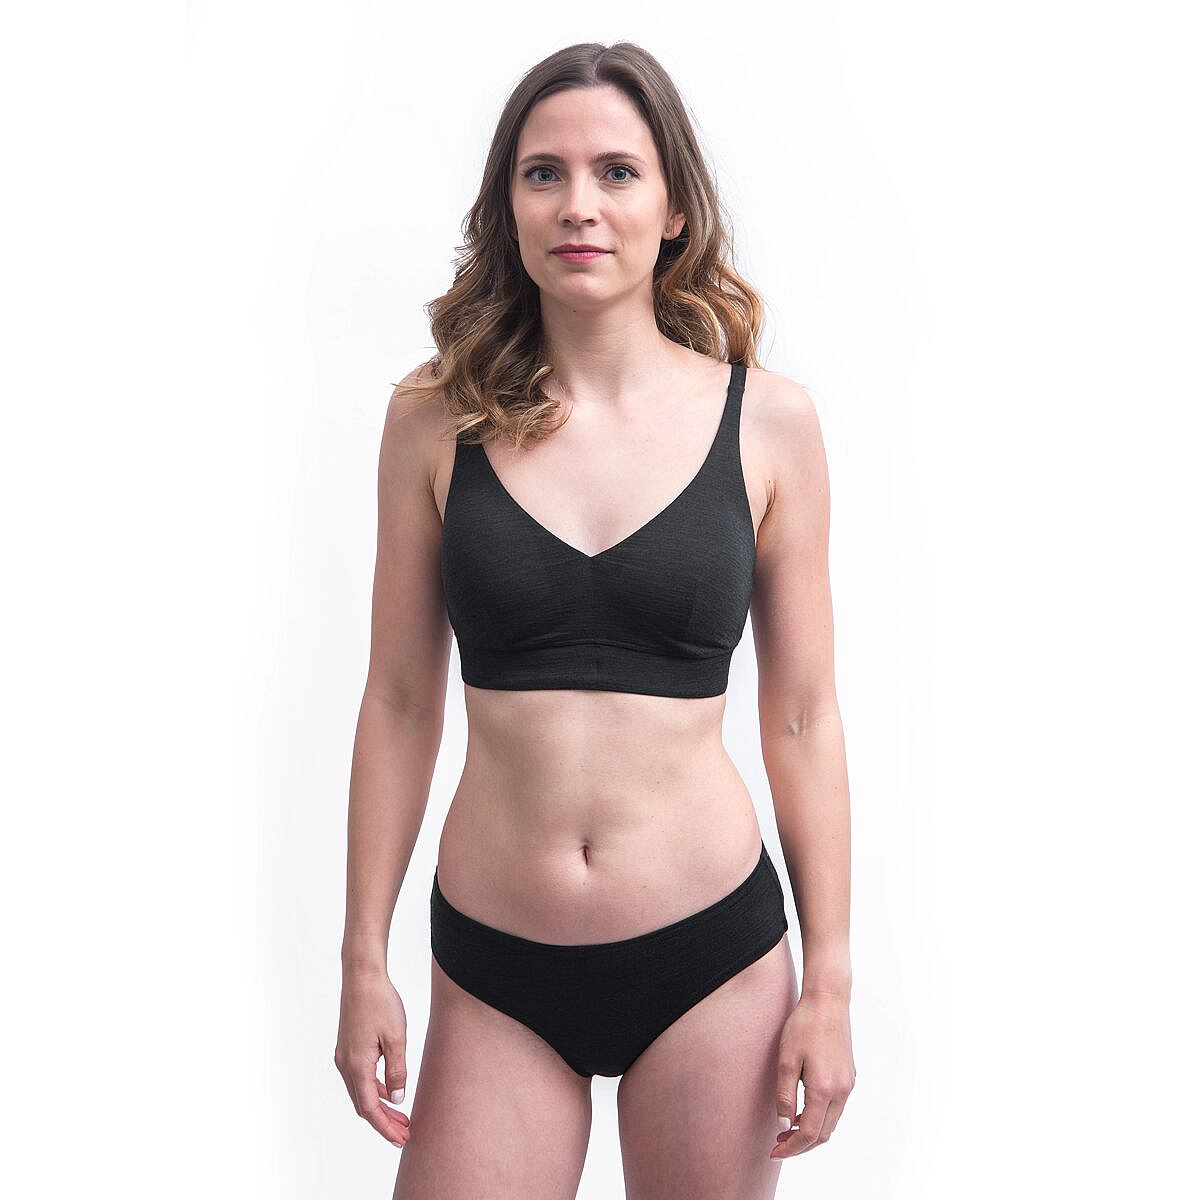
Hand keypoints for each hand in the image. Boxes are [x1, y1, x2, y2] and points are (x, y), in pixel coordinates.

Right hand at [334, 968, 411, 1148]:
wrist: (362, 976)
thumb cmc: (380, 1003)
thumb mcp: (397, 1038)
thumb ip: (397, 1071)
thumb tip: (397, 1098)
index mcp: (357, 1065)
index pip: (370, 1109)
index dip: (386, 1127)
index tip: (402, 1139)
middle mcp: (345, 1064)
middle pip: (363, 1104)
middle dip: (384, 1122)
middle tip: (406, 1133)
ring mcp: (344, 1056)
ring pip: (360, 1092)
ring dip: (380, 1106)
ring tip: (401, 1116)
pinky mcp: (347, 1047)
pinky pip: (359, 1078)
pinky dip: (374, 1089)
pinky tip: (389, 1090)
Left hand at [771, 991, 854, 1158]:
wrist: (828, 1000)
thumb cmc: (804, 1026)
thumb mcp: (786, 1060)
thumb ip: (785, 1096)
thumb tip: (784, 1125)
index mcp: (825, 1089)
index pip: (809, 1134)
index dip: (791, 1148)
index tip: (774, 1152)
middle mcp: (842, 1091)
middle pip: (823, 1134)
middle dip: (801, 1144)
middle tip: (777, 1143)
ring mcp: (848, 1084)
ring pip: (831, 1122)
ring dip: (811, 1131)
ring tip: (787, 1128)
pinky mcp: (849, 1076)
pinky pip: (836, 1107)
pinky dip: (820, 1117)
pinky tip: (803, 1109)